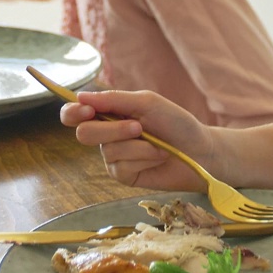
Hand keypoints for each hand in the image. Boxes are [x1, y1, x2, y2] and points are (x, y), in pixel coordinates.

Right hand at [60, 90, 216, 191]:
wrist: (200, 150)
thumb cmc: (176, 123)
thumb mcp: (147, 103)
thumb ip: (114, 99)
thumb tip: (80, 96)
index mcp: (108, 113)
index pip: (74, 113)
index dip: (72, 112)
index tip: (86, 111)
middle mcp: (105, 136)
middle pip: (84, 134)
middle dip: (112, 129)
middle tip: (138, 127)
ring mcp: (113, 158)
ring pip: (108, 151)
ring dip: (138, 146)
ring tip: (158, 144)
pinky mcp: (124, 176)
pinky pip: (122, 167)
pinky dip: (144, 159)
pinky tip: (157, 158)